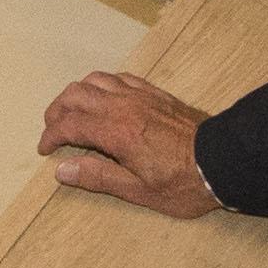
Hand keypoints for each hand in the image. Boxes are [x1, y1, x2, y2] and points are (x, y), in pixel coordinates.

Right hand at [39, 71, 217, 219]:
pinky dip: (102, 84)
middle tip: (53, 130)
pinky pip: (119, 77)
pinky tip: (104, 97)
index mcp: (116, 132)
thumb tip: (62, 170)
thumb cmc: (183, 183)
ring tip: (73, 111)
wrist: (223, 161)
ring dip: (77, 93)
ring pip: (95, 80)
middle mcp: (123, 106)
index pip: (70, 125)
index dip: (51, 136)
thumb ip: (98, 177)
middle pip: (76, 94)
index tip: (45, 149)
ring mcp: (140, 95)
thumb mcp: (138, 191)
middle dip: (57, 111)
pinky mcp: (154, 92)